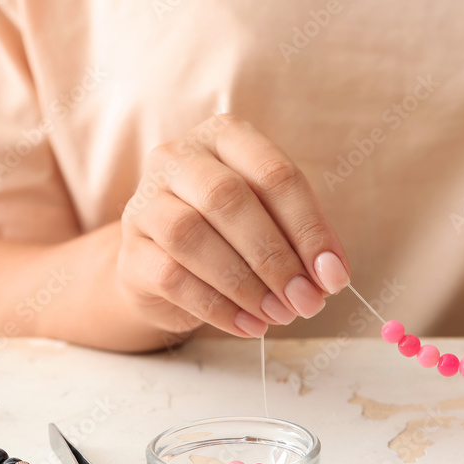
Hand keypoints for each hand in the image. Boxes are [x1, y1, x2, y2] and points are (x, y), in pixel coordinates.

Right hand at [117, 114, 349, 338]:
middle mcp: (178, 158)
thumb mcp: (274, 223)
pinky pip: (171, 276)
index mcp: (225, 138)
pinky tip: (250, 325)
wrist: (167, 268)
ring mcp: (145, 202)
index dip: (310, 227)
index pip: (274, 174)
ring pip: (190, 234)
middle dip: (275, 257)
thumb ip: (303, 240)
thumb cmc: (233, 235)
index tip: (333, 275)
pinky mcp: (129, 252)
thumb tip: (330, 276)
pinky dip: (218, 307)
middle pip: (228, 198)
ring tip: (280, 314)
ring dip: (245, 283)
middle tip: (306, 300)